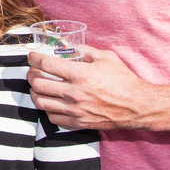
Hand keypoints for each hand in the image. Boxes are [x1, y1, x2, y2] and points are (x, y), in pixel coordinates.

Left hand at [27, 45, 158, 129]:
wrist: (138, 106)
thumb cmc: (124, 80)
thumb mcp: (106, 57)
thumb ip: (85, 51)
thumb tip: (68, 47)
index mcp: (80, 74)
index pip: (46, 64)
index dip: (34, 58)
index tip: (32, 57)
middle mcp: (74, 93)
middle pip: (38, 84)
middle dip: (31, 75)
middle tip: (33, 71)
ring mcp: (75, 110)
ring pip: (40, 102)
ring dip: (35, 92)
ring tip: (38, 86)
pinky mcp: (78, 122)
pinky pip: (52, 117)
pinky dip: (47, 109)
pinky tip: (51, 102)